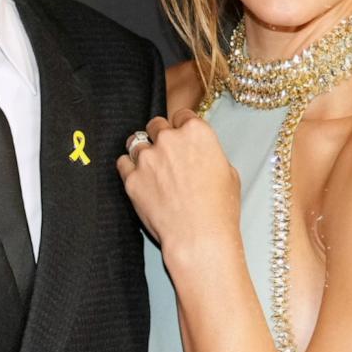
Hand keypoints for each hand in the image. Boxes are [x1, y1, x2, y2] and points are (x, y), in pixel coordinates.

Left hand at [117, 109, 240, 255]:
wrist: (199, 237)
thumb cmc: (219, 209)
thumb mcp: (228, 173)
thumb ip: (210, 154)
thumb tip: (201, 154)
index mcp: (196, 132)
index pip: (182, 115)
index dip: (182, 127)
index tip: (181, 137)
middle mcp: (169, 139)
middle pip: (156, 125)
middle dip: (161, 137)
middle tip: (166, 154)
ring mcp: (147, 158)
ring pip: (136, 142)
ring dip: (142, 151)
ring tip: (150, 166)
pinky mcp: (131, 178)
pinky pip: (122, 163)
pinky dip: (129, 169)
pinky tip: (140, 179)